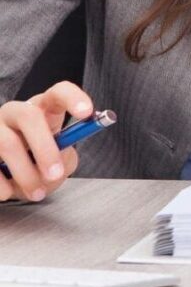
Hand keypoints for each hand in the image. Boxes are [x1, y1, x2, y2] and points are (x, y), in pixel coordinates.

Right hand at [0, 82, 92, 201]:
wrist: (5, 173)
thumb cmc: (38, 159)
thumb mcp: (59, 158)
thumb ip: (65, 159)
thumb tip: (58, 164)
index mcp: (43, 108)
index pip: (59, 92)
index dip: (73, 98)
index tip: (87, 113)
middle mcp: (15, 112)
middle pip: (29, 116)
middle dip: (44, 147)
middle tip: (55, 174)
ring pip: (6, 143)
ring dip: (25, 173)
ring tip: (37, 194)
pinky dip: (0, 182)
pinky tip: (7, 192)